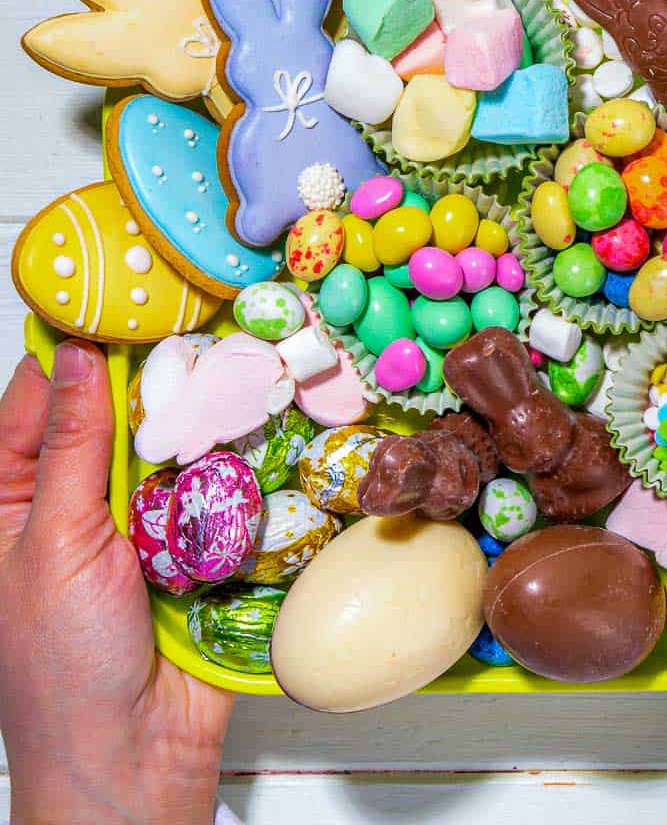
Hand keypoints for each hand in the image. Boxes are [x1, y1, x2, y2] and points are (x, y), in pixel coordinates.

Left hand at [0, 341, 232, 824]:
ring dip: (200, 407)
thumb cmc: (62, 671)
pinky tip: (263, 415)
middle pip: (114, 408)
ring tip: (239, 350)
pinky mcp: (198, 538)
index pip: (41, 395)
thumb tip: (79, 355)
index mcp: (13, 499)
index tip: (120, 286)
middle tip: (199, 308)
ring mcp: (142, 517)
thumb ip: (72, 450)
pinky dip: (237, 450)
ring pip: (172, 438)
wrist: (135, 759)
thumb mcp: (53, 547)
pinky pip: (216, 479)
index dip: (76, 339)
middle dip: (153, 366)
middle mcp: (78, 499)